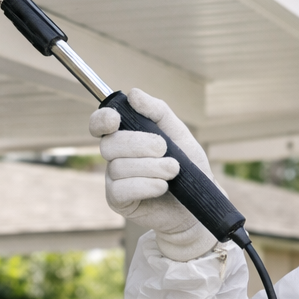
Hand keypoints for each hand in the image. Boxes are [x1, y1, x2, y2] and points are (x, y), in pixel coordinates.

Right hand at [89, 88, 218, 261]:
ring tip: (174, 171)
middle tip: (164, 149)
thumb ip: (157, 112)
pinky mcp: (119, 202)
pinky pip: (121, 189)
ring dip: (151, 167)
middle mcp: (115, 158)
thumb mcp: (178, 134)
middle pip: (110, 144)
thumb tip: (133, 94)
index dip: (102, 120)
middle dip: (139, 144)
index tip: (115, 120)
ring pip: (118, 167)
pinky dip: (145, 185)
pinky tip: (162, 186)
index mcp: (126, 137)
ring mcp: (114, 181)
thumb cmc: (188, 169)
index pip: (100, 124)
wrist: (198, 205)